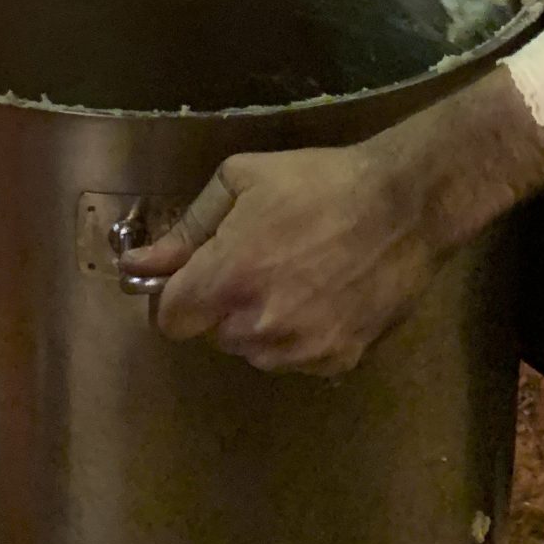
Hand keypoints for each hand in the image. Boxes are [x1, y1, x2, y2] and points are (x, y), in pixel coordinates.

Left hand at [131, 71, 543, 375]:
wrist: (405, 204)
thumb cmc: (319, 181)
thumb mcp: (242, 181)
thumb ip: (187, 229)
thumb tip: (138, 264)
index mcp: (228, 280)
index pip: (169, 320)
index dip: (175, 294)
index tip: (194, 273)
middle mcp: (258, 327)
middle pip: (212, 334)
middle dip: (222, 302)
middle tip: (257, 259)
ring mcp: (301, 351)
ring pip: (254, 350)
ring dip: (260, 322)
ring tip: (296, 274)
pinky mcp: (339, 362)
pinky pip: (297, 358)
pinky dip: (300, 335)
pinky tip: (324, 294)